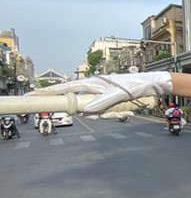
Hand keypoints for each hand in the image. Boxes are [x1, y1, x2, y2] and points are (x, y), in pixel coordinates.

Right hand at [32, 72, 172, 112]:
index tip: (33, 95)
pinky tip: (127, 109)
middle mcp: (94, 89)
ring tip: (125, 108)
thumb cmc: (134, 85)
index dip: (49, 92)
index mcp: (92, 83)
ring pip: (95, 112)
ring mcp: (101, 96)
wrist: (151, 86)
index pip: (65, 88)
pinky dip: (115, 114)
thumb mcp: (117, 94)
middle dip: (96, 113)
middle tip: (113, 109)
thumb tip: (85, 110)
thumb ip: (101, 102)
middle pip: (82, 106)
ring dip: (109, 114)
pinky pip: (106, 113)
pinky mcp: (109, 101)